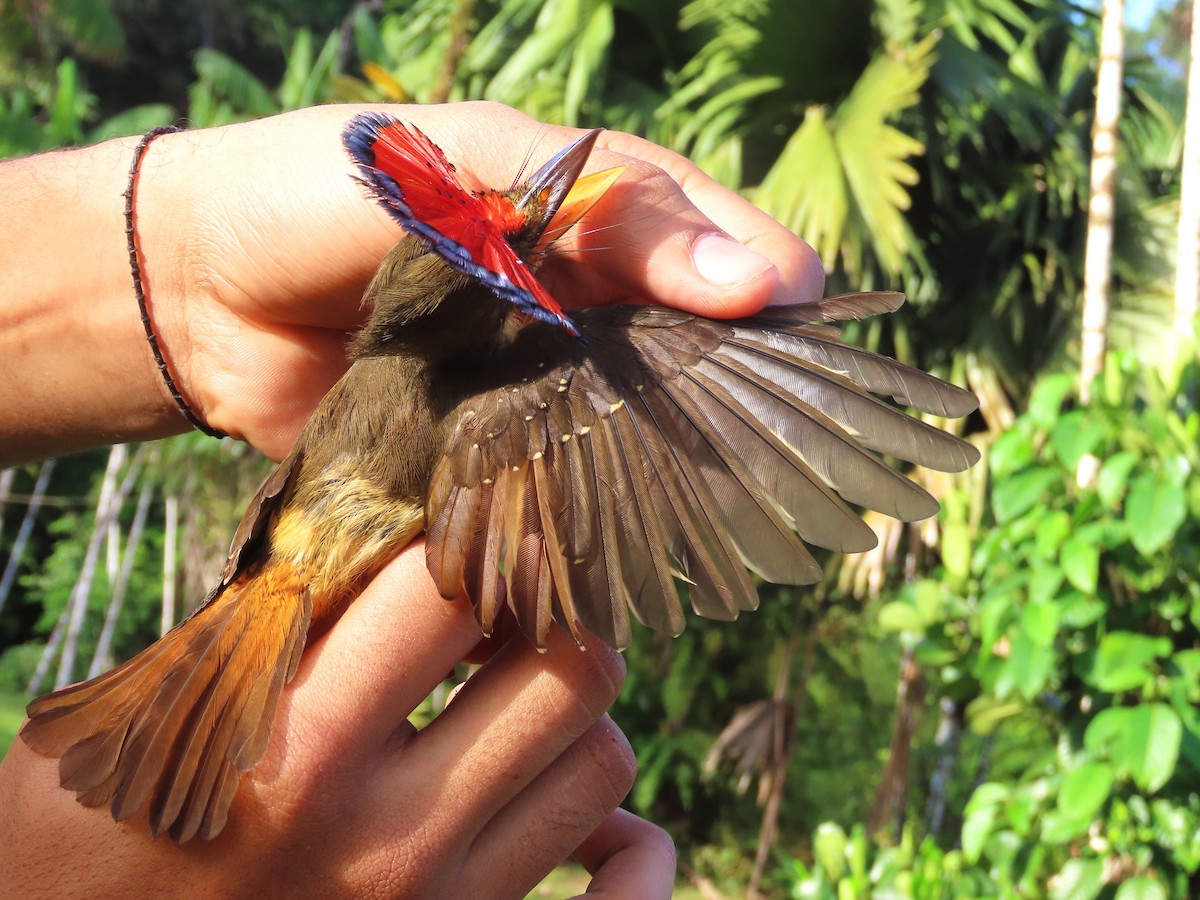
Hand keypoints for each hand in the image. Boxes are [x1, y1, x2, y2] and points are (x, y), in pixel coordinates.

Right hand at [0, 542, 675, 897]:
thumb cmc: (82, 845)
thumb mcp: (140, 717)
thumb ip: (262, 627)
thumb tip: (375, 546)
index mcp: (296, 748)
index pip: (454, 592)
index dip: (478, 533)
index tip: (475, 518)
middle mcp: (387, 834)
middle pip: (569, 671)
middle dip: (550, 618)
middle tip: (512, 606)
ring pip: (603, 763)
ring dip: (573, 711)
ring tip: (519, 693)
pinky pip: (616, 881)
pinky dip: (626, 838)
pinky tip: (591, 810)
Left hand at [135, 102, 824, 458]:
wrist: (204, 290)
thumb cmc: (330, 191)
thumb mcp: (474, 162)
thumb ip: (604, 207)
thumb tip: (746, 281)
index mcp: (582, 222)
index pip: (705, 247)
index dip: (764, 282)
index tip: (810, 322)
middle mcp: (572, 310)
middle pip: (687, 351)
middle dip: (744, 386)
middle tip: (801, 430)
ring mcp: (534, 390)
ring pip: (637, 430)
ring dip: (688, 461)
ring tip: (753, 495)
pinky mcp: (491, 460)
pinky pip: (564, 489)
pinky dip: (606, 514)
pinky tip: (650, 540)